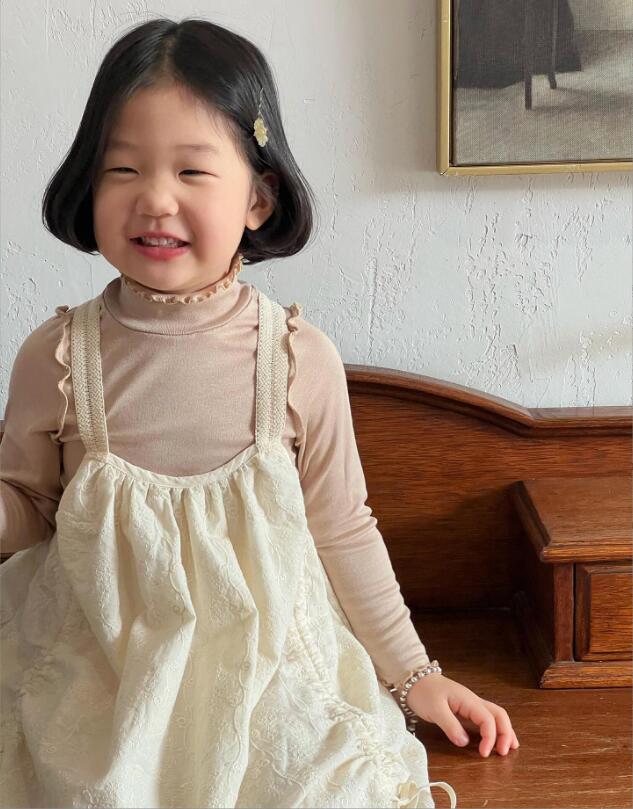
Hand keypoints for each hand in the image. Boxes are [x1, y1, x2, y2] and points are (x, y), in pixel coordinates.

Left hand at [404, 672, 519, 757]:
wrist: (414, 679)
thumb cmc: (423, 691)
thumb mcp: (434, 709)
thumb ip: (450, 725)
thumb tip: (464, 742)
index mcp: (468, 700)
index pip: (488, 719)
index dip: (490, 737)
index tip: (484, 754)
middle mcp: (473, 701)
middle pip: (498, 715)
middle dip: (505, 733)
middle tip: (504, 752)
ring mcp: (470, 705)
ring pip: (495, 716)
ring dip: (504, 731)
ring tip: (509, 748)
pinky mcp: (465, 709)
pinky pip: (485, 719)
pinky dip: (494, 729)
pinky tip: (495, 738)